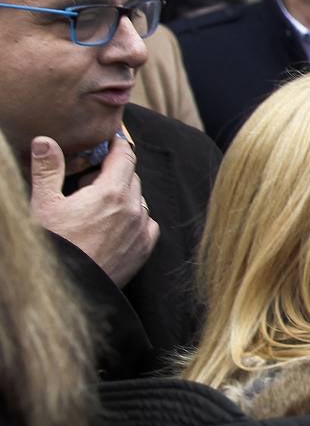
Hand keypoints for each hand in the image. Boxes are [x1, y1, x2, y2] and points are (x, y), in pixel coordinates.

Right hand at [29, 134, 157, 287]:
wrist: (69, 285)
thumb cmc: (54, 244)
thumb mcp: (44, 204)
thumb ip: (48, 169)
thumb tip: (45, 141)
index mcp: (110, 193)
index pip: (125, 156)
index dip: (118, 145)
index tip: (112, 141)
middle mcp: (132, 209)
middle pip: (132, 177)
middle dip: (114, 174)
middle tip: (89, 184)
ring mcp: (141, 229)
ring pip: (141, 200)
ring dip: (125, 197)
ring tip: (98, 208)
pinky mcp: (144, 249)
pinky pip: (148, 223)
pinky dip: (136, 218)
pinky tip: (115, 224)